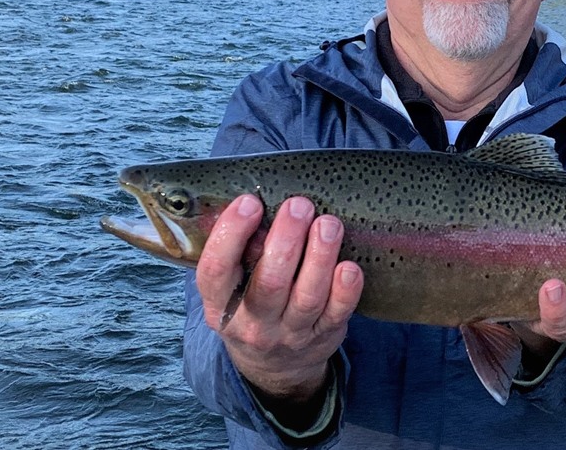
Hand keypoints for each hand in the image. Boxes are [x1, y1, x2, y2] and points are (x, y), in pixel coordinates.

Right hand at [195, 194, 362, 408]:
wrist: (274, 368)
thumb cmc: (252, 305)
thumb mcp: (231, 288)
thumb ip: (239, 252)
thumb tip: (258, 197)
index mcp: (220, 305)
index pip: (215, 272)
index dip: (230, 235)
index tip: (250, 202)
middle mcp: (253, 324)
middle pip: (269, 283)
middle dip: (286, 239)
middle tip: (299, 205)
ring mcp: (290, 334)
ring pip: (307, 297)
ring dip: (320, 256)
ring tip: (328, 223)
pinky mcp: (323, 337)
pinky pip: (337, 314)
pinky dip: (346, 290)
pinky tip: (350, 266)